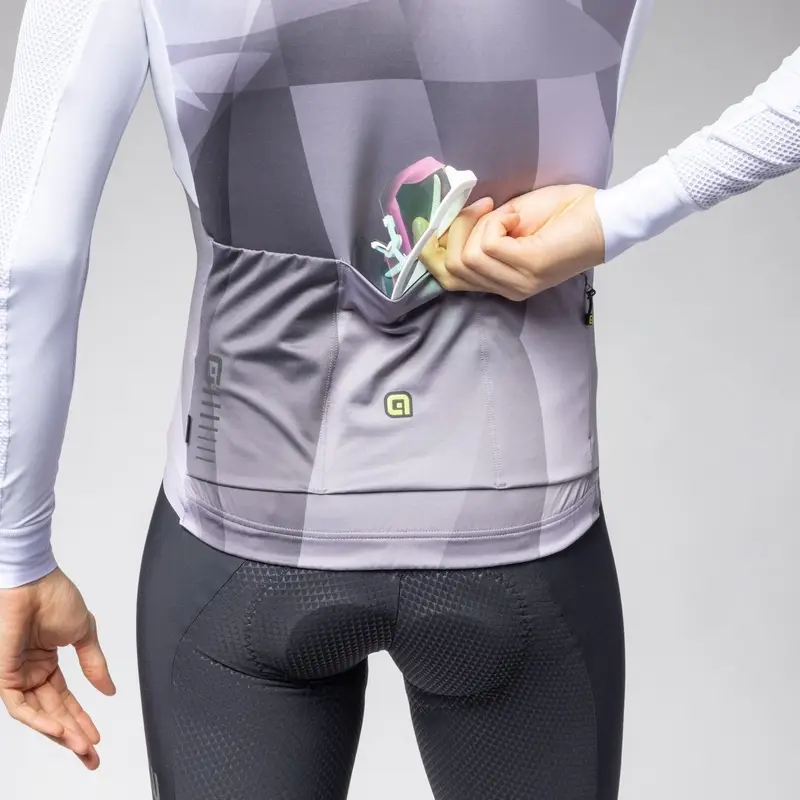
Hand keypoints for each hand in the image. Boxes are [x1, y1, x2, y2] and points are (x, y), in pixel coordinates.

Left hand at [0, 567, 115, 769]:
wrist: (34, 581)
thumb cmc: (54, 597)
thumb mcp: (84, 634)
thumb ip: (95, 664)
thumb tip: (109, 689)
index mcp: (48, 664)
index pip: (65, 701)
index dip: (82, 720)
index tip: (96, 738)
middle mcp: (31, 674)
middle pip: (54, 714)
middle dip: (74, 736)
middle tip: (91, 755)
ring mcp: (17, 676)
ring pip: (38, 715)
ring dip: (61, 733)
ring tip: (82, 746)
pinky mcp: (5, 675)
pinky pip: (20, 707)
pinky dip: (39, 720)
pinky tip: (59, 730)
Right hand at [416, 184, 605, 300]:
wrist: (604, 215)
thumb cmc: (563, 213)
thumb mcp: (509, 221)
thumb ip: (479, 232)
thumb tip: (446, 225)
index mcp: (502, 281)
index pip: (449, 280)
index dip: (432, 251)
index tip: (434, 220)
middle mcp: (507, 288)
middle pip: (451, 270)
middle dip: (454, 232)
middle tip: (478, 207)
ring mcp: (518, 282)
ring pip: (467, 257)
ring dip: (477, 225)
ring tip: (503, 212)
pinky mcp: (529, 267)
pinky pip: (489, 244)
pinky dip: (495, 221)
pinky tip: (515, 216)